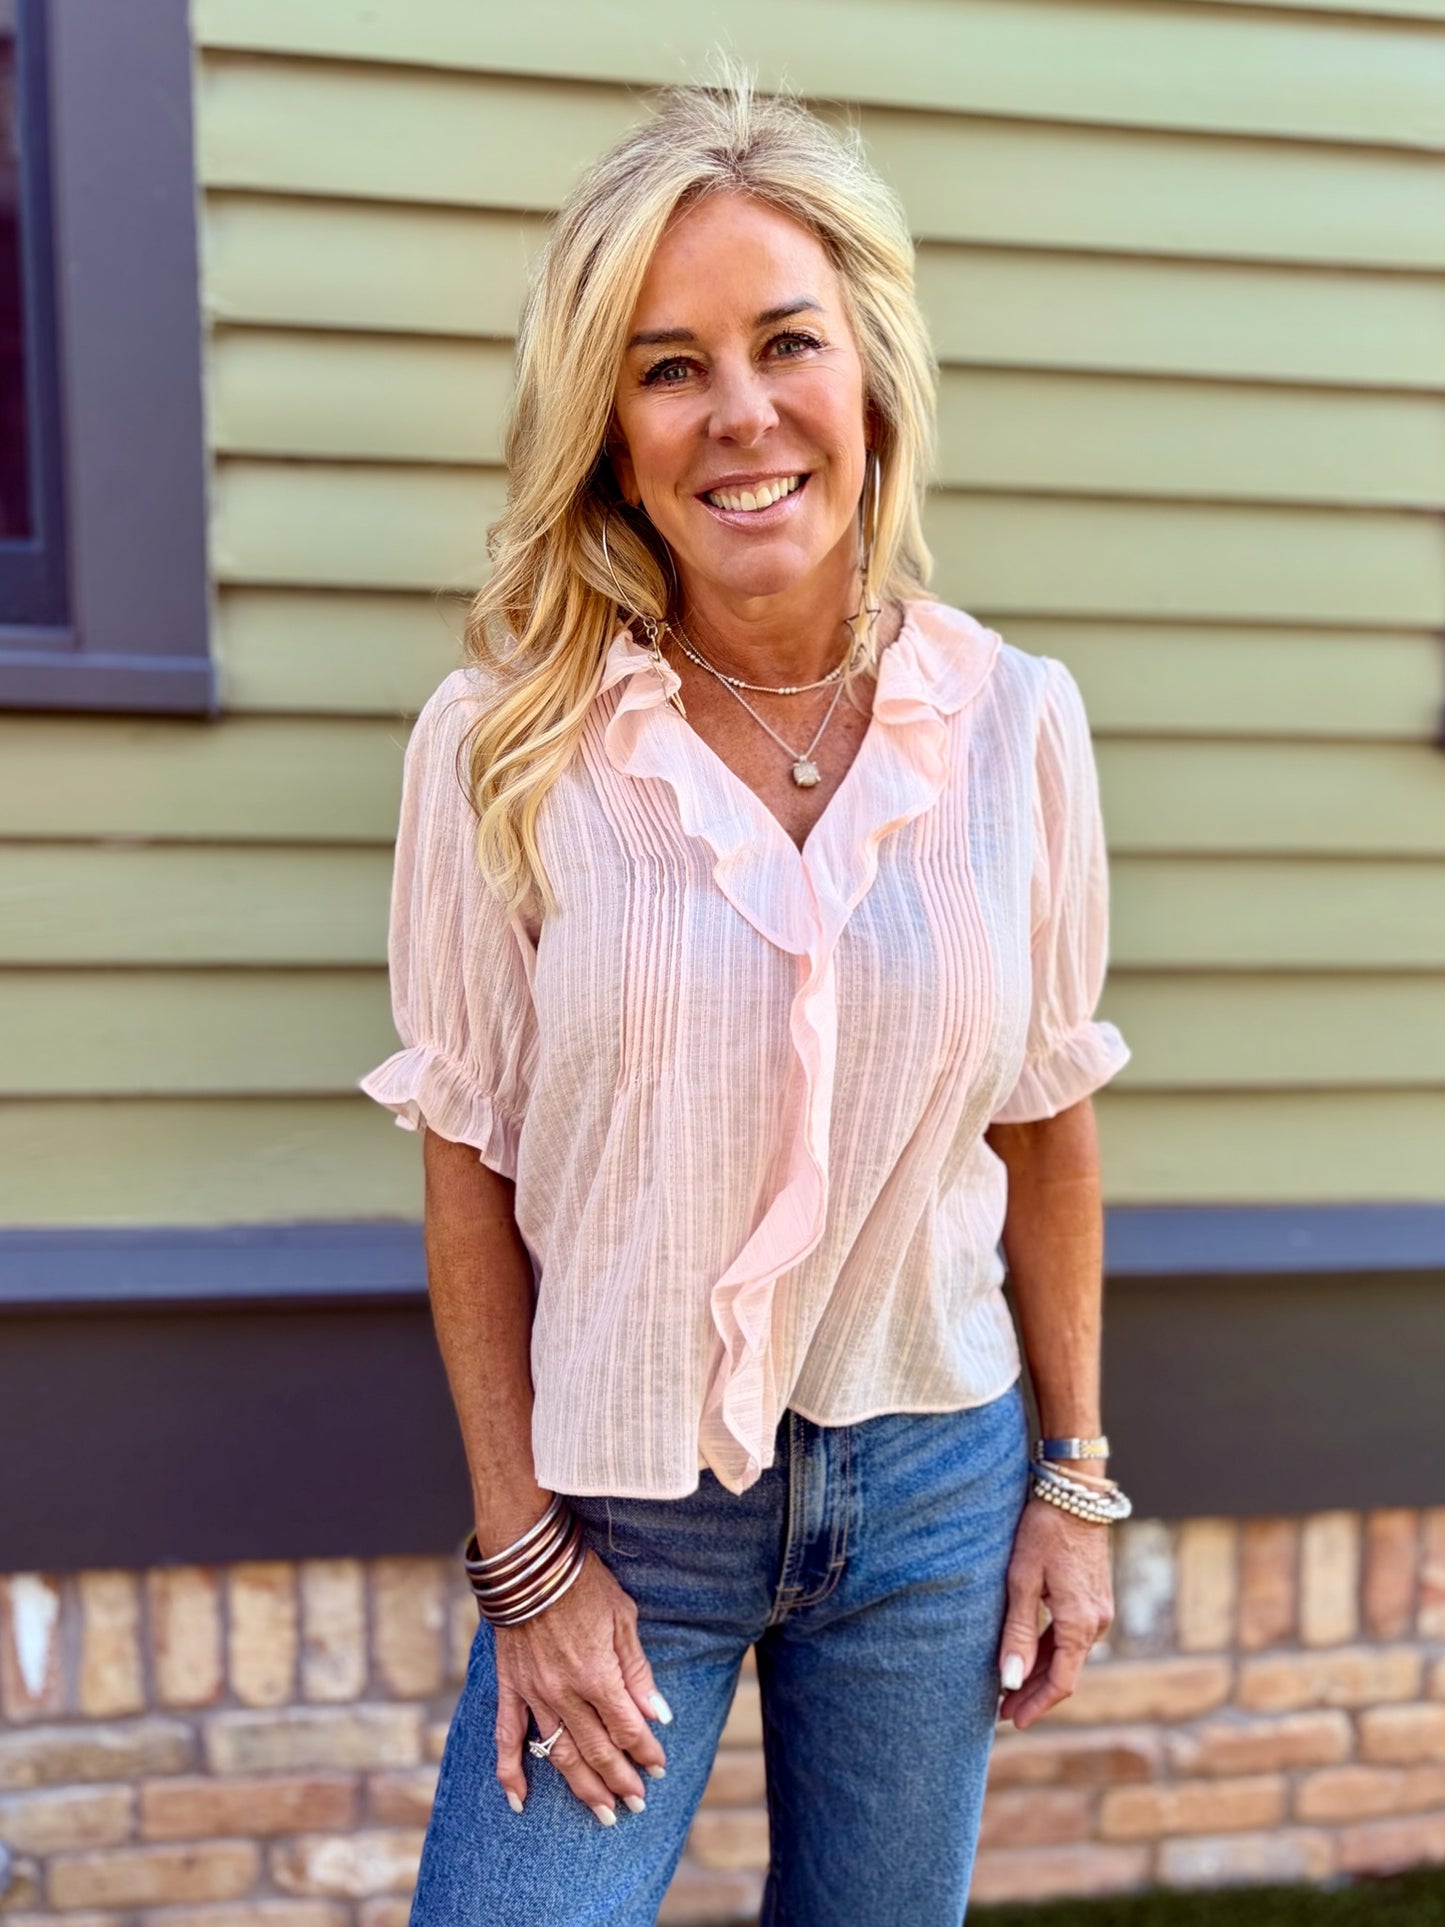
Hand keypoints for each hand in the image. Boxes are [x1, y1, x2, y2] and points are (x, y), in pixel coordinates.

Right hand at [493, 1547, 670, 1823]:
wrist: (530, 1559)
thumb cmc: (583, 1581)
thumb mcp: (623, 1618)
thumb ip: (637, 1670)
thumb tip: (657, 1714)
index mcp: (597, 1674)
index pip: (627, 1728)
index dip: (646, 1752)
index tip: (659, 1767)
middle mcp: (565, 1692)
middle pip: (597, 1750)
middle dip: (620, 1782)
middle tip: (636, 1805)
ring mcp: (533, 1693)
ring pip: (559, 1754)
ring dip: (583, 1787)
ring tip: (602, 1813)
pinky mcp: (510, 1686)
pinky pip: (507, 1736)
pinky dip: (511, 1771)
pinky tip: (519, 1801)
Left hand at [996, 1497, 1112, 1727]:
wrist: (1075, 1494)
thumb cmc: (1044, 1531)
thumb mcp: (1022, 1580)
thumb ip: (1018, 1632)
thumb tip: (1011, 1680)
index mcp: (1079, 1623)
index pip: (1061, 1682)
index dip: (1036, 1705)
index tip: (1012, 1720)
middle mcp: (1096, 1622)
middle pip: (1065, 1672)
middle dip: (1034, 1694)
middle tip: (1002, 1710)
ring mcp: (1099, 1610)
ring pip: (1068, 1654)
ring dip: (1041, 1673)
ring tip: (1010, 1687)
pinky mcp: (1095, 1598)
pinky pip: (1072, 1635)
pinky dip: (1051, 1651)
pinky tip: (1029, 1654)